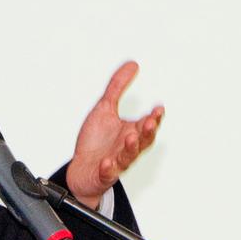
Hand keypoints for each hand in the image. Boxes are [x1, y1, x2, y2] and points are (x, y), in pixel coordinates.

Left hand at [66, 61, 163, 208]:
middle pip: (142, 140)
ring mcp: (116, 162)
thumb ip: (117, 87)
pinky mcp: (103, 174)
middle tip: (150, 121)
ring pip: (128, 157)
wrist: (81, 169)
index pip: (147, 124)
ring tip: (131, 137)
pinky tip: (106, 163)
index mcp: (131, 132)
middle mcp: (127, 147)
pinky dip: (108, 169)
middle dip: (147, 131)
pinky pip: (107, 173)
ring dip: (131, 148)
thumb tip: (132, 65)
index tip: (158, 108)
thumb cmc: (95, 141)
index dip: (154, 117)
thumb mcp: (104, 109)